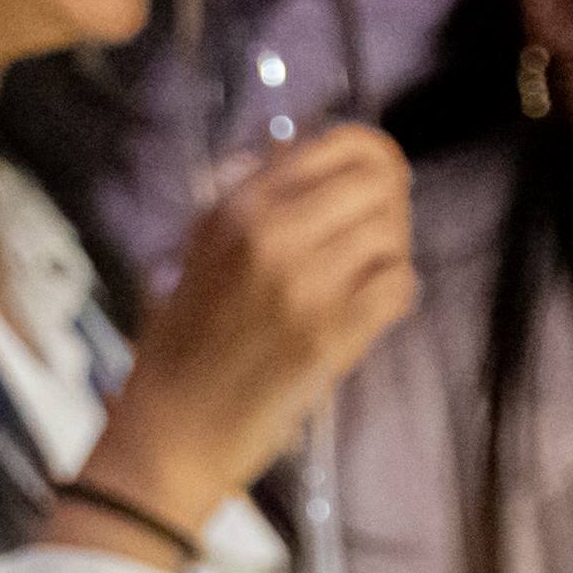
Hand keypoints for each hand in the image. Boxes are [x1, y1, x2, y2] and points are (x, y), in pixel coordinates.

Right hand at [95, 126, 417, 530]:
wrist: (174, 427)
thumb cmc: (183, 338)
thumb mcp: (201, 248)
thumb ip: (250, 197)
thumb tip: (300, 148)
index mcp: (237, 206)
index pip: (340, 144)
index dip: (372, 156)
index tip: (372, 180)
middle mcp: (273, 234)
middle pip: (379, 184)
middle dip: (387, 204)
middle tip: (370, 235)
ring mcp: (306, 286)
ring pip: (393, 234)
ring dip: (388, 252)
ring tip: (364, 275)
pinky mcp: (332, 336)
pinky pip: (398, 287)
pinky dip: (393, 292)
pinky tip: (368, 307)